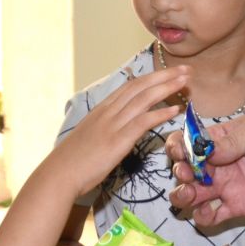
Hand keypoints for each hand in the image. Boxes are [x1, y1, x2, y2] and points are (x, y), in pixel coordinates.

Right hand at [57, 68, 186, 197]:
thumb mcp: (90, 136)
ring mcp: (112, 124)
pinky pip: (142, 122)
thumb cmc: (73, 161)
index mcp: (102, 109)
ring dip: (167, 88)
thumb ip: (106, 127)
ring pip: (144, 99)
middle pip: (140, 86)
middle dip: (165, 76)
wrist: (58, 175)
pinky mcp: (117, 140)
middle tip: (186, 70)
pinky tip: (175, 110)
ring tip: (185, 82)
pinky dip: (160, 113)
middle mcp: (108, 112)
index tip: (170, 72)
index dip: (152, 77)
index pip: (131, 86)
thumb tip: (120, 125)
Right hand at [166, 111, 244, 226]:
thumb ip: (232, 142)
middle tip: (188, 174)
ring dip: (183, 196)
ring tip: (190, 194)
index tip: (181, 152)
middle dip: (180, 172)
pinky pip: (212, 216)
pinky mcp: (237, 206)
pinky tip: (206, 212)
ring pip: (192, 195)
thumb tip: (204, 150)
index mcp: (218, 139)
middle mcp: (216, 163)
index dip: (177, 147)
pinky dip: (202, 217)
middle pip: (185, 170)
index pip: (187, 142)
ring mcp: (226, 186)